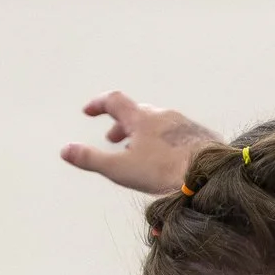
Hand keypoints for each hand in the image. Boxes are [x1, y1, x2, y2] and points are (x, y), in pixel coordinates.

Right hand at [60, 92, 217, 196]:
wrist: (209, 174)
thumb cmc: (164, 172)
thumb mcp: (121, 169)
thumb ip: (92, 159)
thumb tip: (65, 150)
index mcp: (141, 118)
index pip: (114, 100)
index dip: (98, 104)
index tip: (88, 111)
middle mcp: (162, 115)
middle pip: (136, 112)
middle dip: (121, 124)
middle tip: (113, 139)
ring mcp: (183, 124)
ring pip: (157, 123)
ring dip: (143, 133)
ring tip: (138, 151)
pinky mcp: (200, 135)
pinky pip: (176, 133)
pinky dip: (163, 141)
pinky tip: (167, 159)